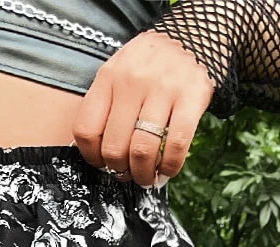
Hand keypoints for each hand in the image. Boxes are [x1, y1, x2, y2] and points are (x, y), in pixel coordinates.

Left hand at [73, 32, 214, 187]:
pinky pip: (175, 145)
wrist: (193, 36)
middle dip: (119, 171)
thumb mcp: (119, 72)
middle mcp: (132, 81)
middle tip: (127, 174)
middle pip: (114, 147)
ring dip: (143, 175)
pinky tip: (167, 170)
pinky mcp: (191, 97)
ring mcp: (163, 89)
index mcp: (109, 77)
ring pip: (142, 151)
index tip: (102, 164)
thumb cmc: (150, 65)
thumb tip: (99, 154)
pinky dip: (170, 166)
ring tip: (146, 177)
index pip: (86, 130)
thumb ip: (107, 104)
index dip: (92, 157)